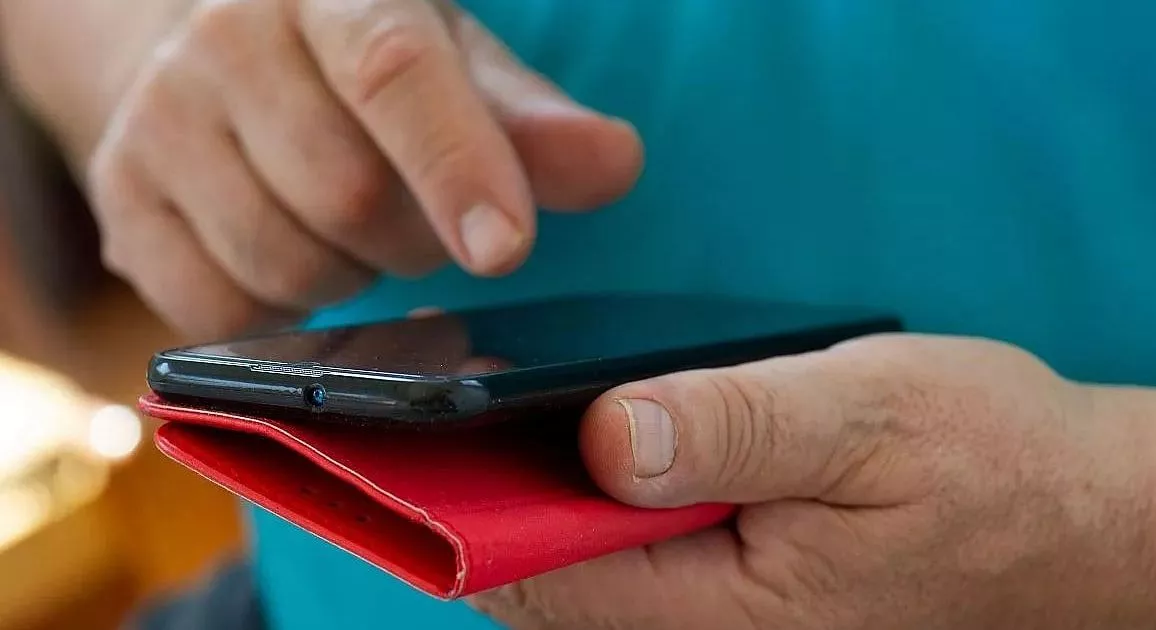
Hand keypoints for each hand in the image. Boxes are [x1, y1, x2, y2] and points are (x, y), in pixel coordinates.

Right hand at [86, 0, 641, 337]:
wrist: (213, 60)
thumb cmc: (364, 71)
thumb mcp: (461, 70)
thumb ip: (533, 123)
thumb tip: (614, 164)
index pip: (392, 70)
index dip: (455, 164)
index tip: (506, 247)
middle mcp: (228, 40)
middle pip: (346, 194)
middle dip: (413, 239)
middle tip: (429, 224)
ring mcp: (158, 122)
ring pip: (285, 262)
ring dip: (351, 277)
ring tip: (356, 233)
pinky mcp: (122, 205)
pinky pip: (221, 310)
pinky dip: (282, 310)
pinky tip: (295, 258)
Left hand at [471, 334, 1155, 628]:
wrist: (1071, 518)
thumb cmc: (985, 466)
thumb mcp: (869, 421)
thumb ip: (737, 429)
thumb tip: (604, 435)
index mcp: (715, 611)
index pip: (532, 573)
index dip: (457, 495)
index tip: (416, 416)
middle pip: (537, 572)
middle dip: (482, 482)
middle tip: (449, 381)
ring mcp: (711, 618)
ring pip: (575, 561)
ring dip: (532, 481)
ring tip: (500, 393)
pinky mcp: (727, 589)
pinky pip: (623, 550)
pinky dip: (588, 491)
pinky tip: (584, 428)